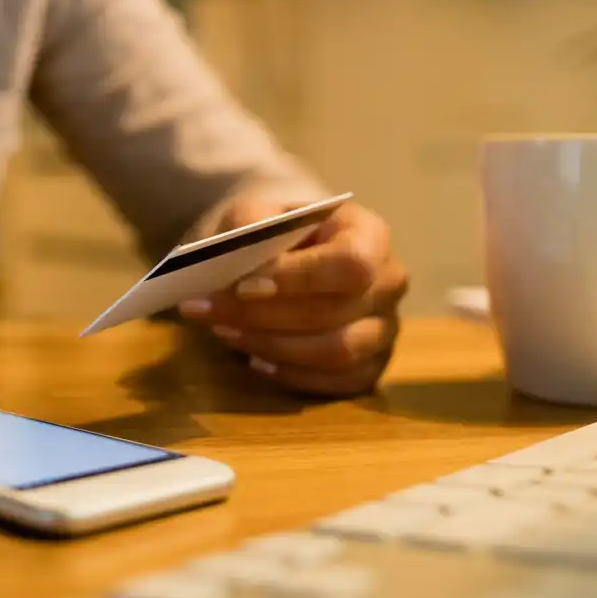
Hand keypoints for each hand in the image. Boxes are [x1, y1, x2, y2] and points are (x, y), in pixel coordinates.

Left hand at [179, 199, 407, 396]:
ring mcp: (385, 329)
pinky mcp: (371, 366)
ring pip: (336, 352)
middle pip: (335, 312)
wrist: (284, 256)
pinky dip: (291, 375)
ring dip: (272, 346)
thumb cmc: (273, 234)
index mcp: (369, 235)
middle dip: (263, 316)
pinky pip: (337, 383)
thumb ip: (248, 228)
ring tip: (224, 331)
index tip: (243, 286)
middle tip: (207, 312)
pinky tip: (254, 360)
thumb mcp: (255, 214)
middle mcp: (389, 282)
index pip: (349, 263)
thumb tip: (240, 271)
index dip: (299, 279)